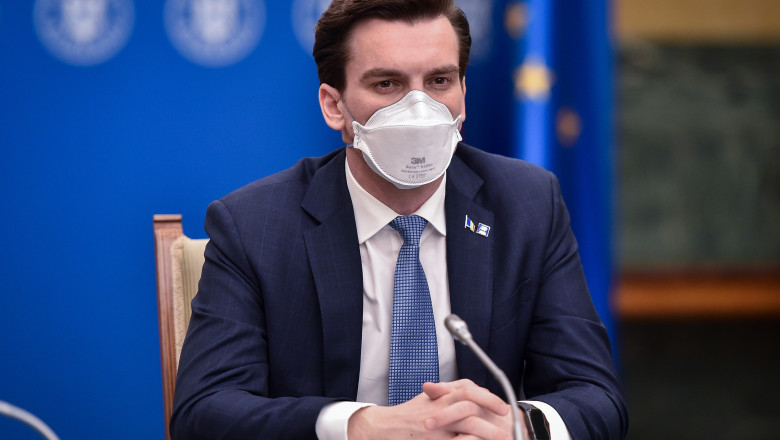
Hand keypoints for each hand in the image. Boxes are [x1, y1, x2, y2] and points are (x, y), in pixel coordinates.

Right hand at [347, 379, 518, 439]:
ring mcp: (437, 426)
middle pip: (471, 404)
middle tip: (507, 420)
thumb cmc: (408, 414)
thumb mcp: (428, 398)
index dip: (488, 397)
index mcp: (440, 396)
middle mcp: (440, 408)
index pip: (468, 390)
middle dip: (491, 410)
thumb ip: (447, 391)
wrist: (386, 428)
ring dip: (487, 431)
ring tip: (503, 437)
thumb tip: (470, 388)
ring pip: (468, 423)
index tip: (502, 406)